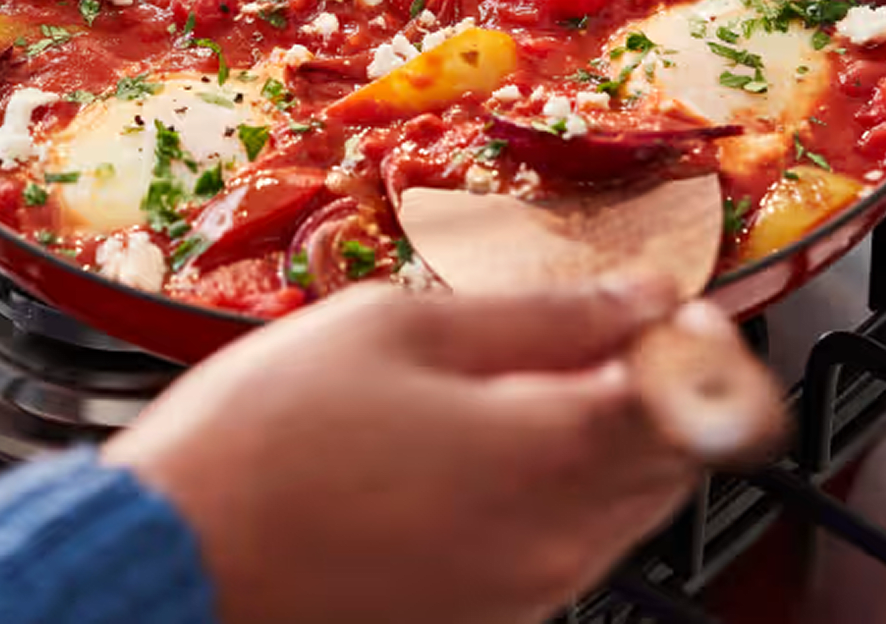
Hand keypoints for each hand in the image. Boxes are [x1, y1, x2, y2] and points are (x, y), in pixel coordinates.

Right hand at [106, 280, 760, 623]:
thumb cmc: (270, 436)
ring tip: (503, 374)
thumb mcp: (400, 328)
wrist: (185, 556)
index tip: (668, 301)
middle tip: (586, 320)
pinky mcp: (488, 618)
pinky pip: (562, 541)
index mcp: (552, 453)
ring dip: (599, 430)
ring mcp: (528, 593)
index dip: (701, 338)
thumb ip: (538, 313)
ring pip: (620, 500)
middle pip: (673, 452)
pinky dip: (549, 483)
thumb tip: (636, 295)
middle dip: (652, 380)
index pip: (700, 398)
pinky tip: (465, 440)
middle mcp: (562, 541)